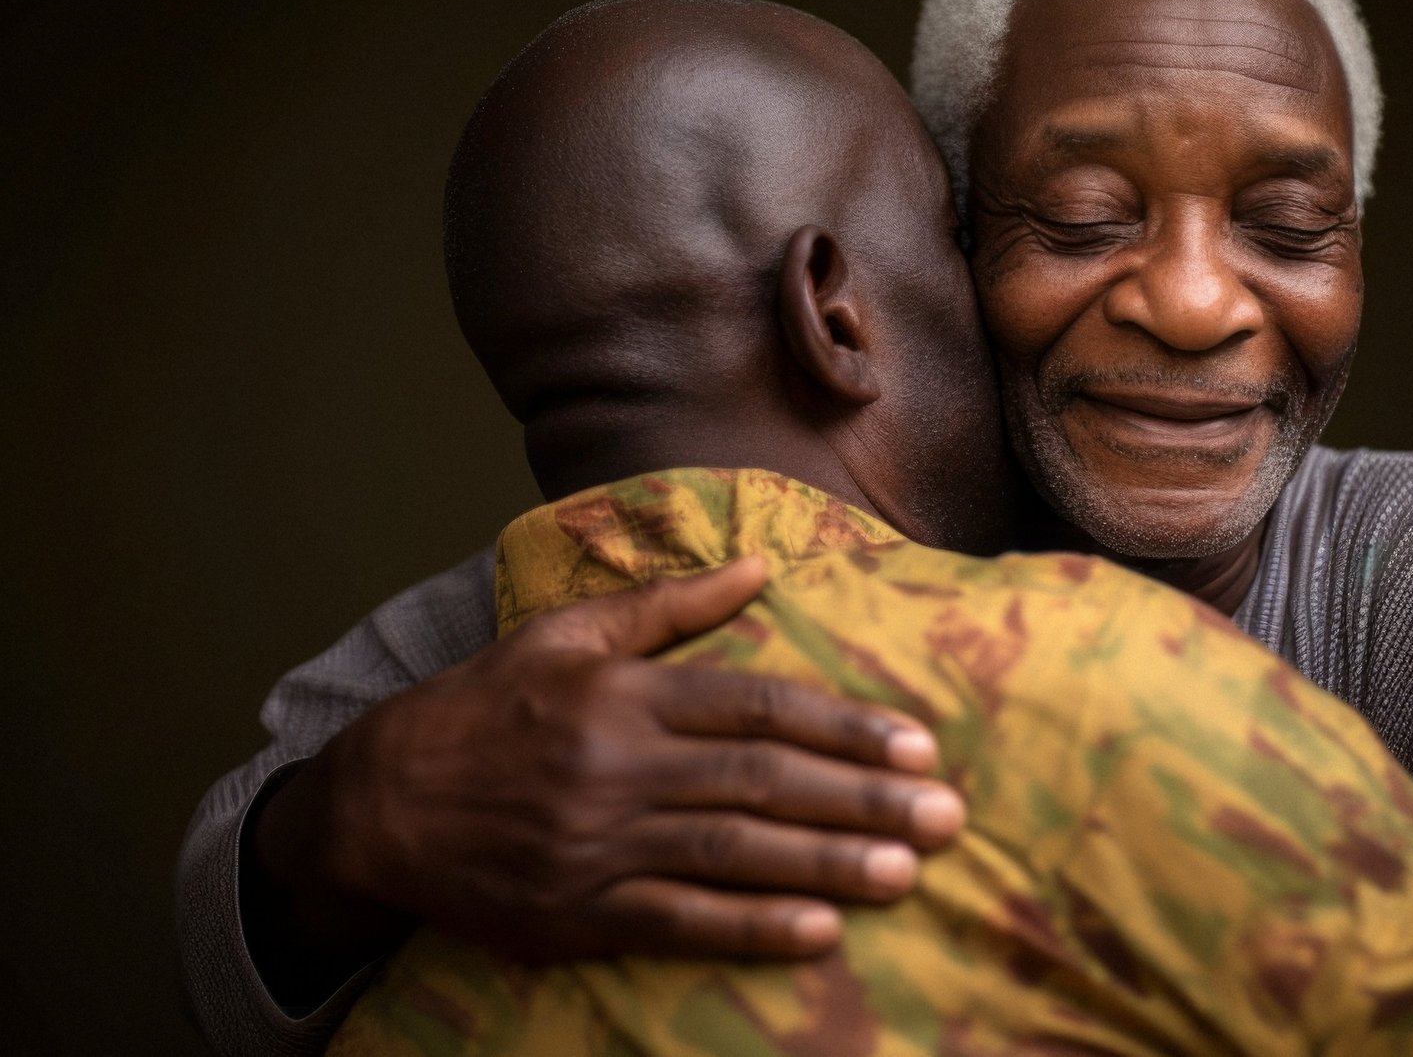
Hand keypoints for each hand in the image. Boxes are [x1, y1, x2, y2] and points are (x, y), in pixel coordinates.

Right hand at [249, 558, 963, 991]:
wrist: (377, 804)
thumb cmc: (484, 708)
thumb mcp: (566, 634)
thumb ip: (670, 605)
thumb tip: (760, 566)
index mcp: (622, 694)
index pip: (755, 706)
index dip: (842, 725)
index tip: (916, 742)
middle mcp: (617, 768)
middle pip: (761, 781)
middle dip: (863, 798)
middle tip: (949, 815)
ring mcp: (598, 845)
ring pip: (731, 852)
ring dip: (827, 863)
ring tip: (908, 870)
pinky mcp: (577, 912)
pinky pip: (677, 922)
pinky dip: (749, 928)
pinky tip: (819, 932)